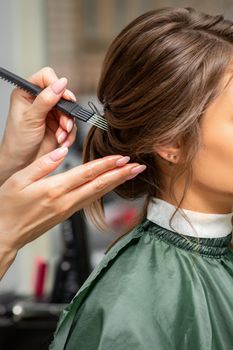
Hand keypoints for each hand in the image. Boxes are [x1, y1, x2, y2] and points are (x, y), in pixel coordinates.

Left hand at [0, 67, 76, 184]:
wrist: (22, 163)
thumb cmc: (17, 142)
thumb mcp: (31, 118)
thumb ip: (46, 100)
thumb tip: (60, 83)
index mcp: (26, 93)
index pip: (46, 77)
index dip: (57, 85)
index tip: (64, 98)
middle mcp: (39, 101)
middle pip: (62, 95)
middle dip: (65, 112)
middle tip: (64, 123)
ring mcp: (50, 114)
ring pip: (69, 112)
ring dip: (67, 126)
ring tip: (60, 135)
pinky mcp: (58, 126)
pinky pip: (71, 126)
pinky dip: (69, 134)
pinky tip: (61, 140)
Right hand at [0, 148, 145, 277]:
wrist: (5, 234)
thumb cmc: (8, 207)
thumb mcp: (19, 180)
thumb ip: (43, 164)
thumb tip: (61, 151)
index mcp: (54, 190)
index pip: (87, 174)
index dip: (107, 165)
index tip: (123, 158)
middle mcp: (65, 201)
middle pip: (99, 186)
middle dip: (121, 175)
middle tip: (138, 166)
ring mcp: (67, 210)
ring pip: (97, 194)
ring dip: (116, 183)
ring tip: (130, 175)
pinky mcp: (66, 215)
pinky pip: (89, 201)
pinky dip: (102, 192)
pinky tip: (109, 186)